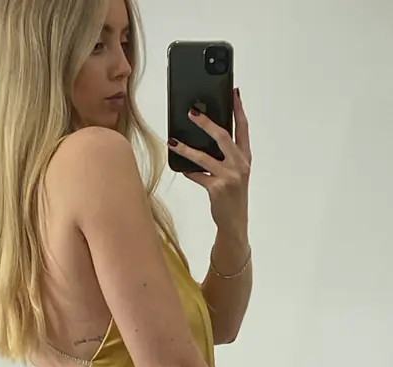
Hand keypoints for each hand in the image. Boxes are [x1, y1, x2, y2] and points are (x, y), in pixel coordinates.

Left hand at [168, 88, 251, 236]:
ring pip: (204, 157)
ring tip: (173, 141)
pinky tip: (180, 167)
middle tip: (192, 112)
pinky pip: (197, 176)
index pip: (243, 128)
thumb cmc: (233, 195)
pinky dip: (188, 171)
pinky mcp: (216, 189)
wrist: (235, 221)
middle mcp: (239, 165)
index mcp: (245, 157)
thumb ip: (226, 156)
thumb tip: (206, 137)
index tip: (234, 92)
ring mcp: (229, 177)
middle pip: (223, 137)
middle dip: (207, 123)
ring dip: (186, 148)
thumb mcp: (235, 173)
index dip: (238, 109)